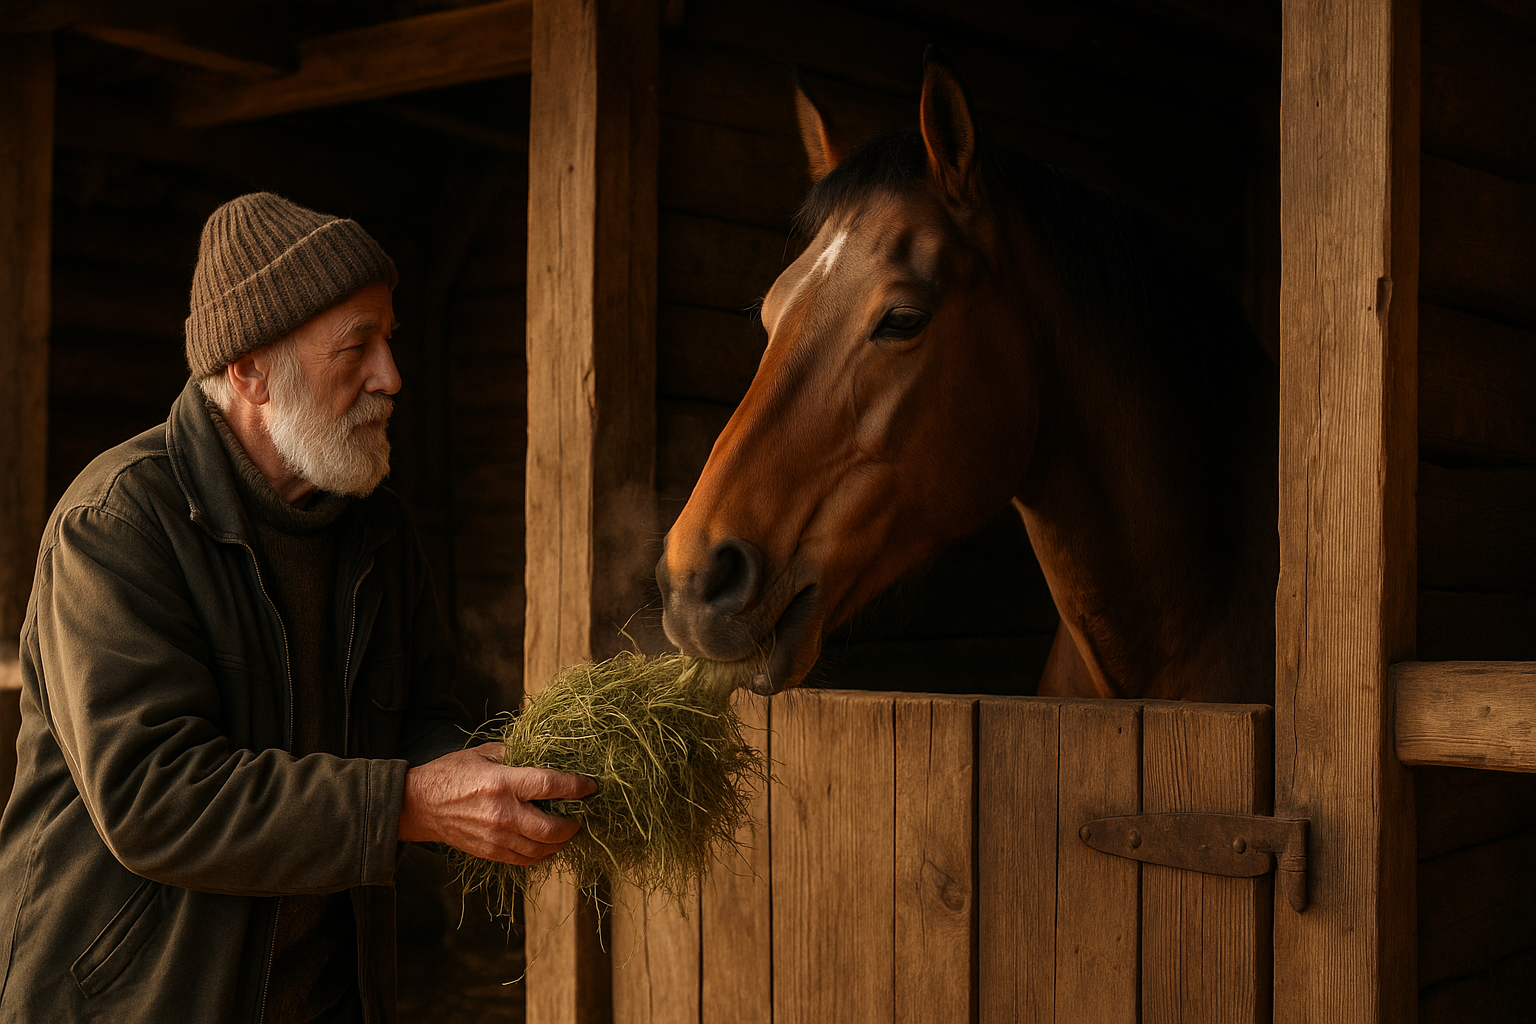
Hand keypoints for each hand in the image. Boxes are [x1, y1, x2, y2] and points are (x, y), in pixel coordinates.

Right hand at [398, 743, 597, 865]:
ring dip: (561, 842)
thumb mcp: (484, 753)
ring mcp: (496, 838)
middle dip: (574, 824)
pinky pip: (525, 860)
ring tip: (569, 830)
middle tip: (582, 815)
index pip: (551, 786)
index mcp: (503, 784)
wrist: (419, 806)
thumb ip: (516, 753)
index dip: (577, 787)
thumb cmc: (451, 774)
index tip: (591, 786)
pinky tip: (548, 843)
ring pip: (541, 850)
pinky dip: (542, 854)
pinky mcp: (490, 853)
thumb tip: (546, 751)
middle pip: (552, 829)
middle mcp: (503, 814)